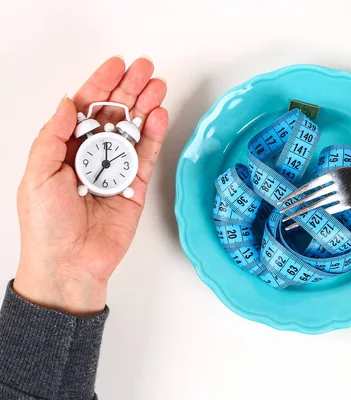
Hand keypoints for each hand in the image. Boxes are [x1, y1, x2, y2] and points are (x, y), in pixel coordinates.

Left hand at [14, 56, 167, 314]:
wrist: (69, 264)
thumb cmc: (46, 225)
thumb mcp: (38, 175)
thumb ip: (53, 137)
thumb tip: (68, 104)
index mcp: (64, 150)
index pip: (86, 109)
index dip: (100, 85)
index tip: (116, 65)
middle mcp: (92, 156)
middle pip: (114, 115)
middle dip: (129, 89)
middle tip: (146, 69)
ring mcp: (116, 171)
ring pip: (134, 131)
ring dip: (146, 107)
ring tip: (158, 85)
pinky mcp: (136, 188)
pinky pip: (147, 156)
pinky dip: (154, 135)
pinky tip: (159, 115)